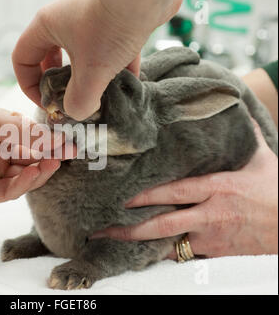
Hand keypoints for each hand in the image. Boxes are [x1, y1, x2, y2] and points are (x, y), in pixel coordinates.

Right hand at [13, 0, 182, 119]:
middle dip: (60, 84)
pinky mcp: (114, 23)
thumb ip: (79, 100)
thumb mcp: (91, 72)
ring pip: (80, 56)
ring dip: (88, 79)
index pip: (22, 60)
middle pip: (49, 59)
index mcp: (46, 27)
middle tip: (71, 101)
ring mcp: (90, 21)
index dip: (30, 86)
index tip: (49, 103)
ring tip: (100, 97)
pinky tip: (127, 84)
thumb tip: (78, 114)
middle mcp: (64, 21)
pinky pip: (107, 51)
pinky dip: (114, 68)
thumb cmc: (112, 26)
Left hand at [92, 121, 277, 258]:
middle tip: (103, 229)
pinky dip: (162, 253)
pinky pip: (183, 255)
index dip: (147, 195)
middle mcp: (211, 214)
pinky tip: (141, 254)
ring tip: (113, 242)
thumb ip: (245, 136)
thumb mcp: (263, 161)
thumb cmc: (277, 193)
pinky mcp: (215, 254)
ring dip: (141, 244)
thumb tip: (234, 109)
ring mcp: (212, 237)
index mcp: (219, 188)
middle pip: (165, 223)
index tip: (122, 197)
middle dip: (131, 228)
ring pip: (169, 243)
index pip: (176, 191)